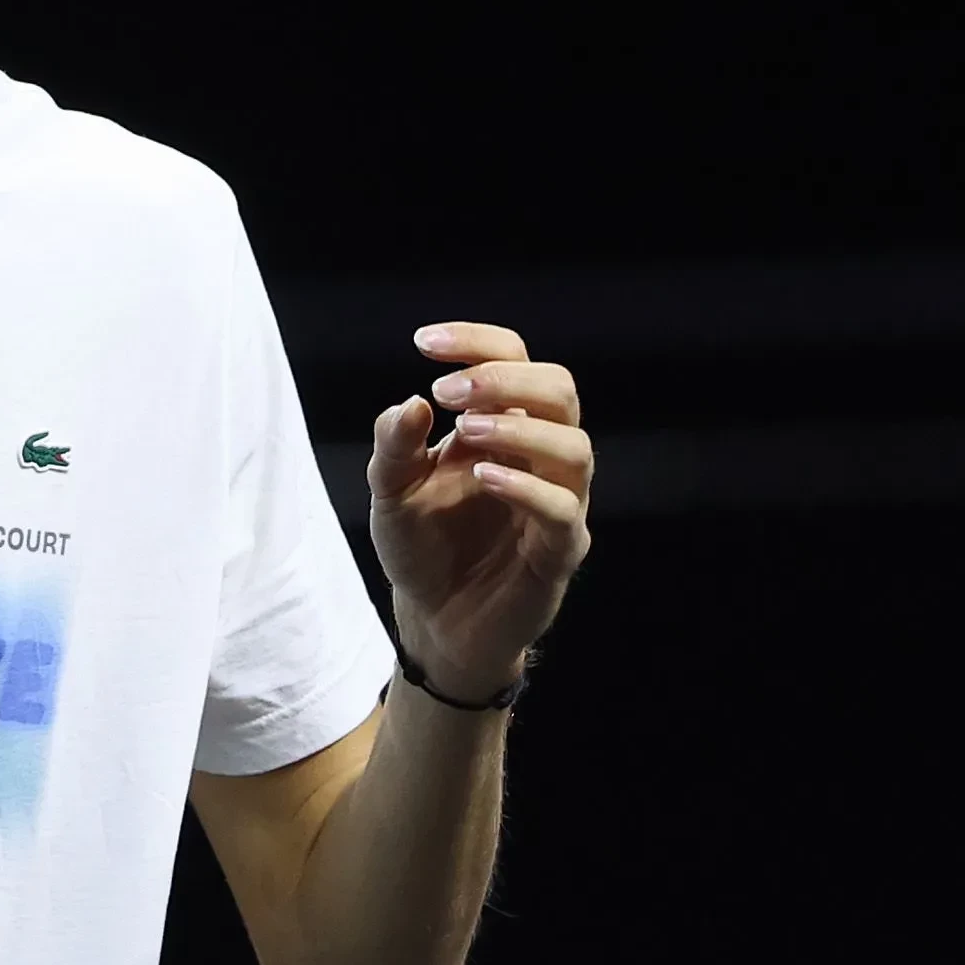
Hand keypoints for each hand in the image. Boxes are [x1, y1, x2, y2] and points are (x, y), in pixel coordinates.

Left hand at [368, 321, 591, 699]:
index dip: (478, 343)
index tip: (425, 342)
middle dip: (506, 379)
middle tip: (449, 393)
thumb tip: (412, 402)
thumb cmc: (422, 547)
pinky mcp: (560, 551)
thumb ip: (393, 446)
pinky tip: (482, 477)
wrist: (435, 622)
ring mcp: (557, 502)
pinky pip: (563, 510)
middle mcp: (539, 456)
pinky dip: (526, 488)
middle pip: (559, 389)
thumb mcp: (391, 491)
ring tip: (466, 431)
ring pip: (574, 446)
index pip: (515, 361)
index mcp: (504, 427)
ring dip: (520, 429)